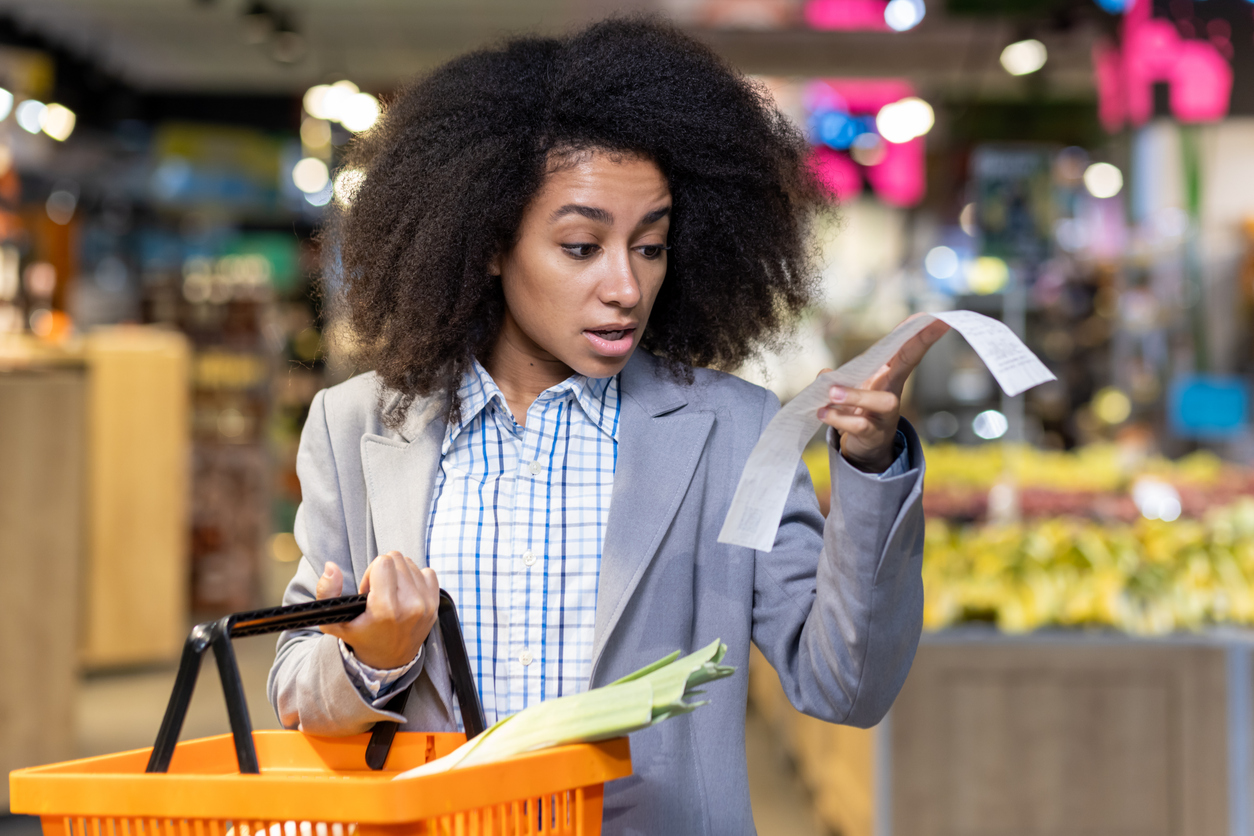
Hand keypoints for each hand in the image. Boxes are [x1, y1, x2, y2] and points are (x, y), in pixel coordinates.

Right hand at [315, 552, 439, 669]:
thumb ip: (326, 593)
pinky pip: (427, 572)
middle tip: (378, 593)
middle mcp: (411, 605)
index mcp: (387, 609)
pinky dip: (415, 579)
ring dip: (399, 575)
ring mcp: (427, 605)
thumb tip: (331, 566)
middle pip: (397, 559)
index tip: (368, 591)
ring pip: (411, 564)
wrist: (388, 660)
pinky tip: (405, 594)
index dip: (371, 572)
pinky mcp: (436, 604)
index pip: (383, 562)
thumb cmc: (360, 637)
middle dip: (384, 571)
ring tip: (390, 595)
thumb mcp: (334, 622)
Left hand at [817, 316, 949, 472]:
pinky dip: (838, 418)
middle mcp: (893, 391)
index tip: (934, 316)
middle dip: (917, 345)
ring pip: (882, 401)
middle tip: (920, 321)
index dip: (919, 334)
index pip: (905, 350)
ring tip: (831, 394)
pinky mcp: (874, 434)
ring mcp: (887, 414)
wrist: (865, 448)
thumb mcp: (851, 388)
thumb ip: (838, 377)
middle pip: (909, 364)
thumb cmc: (860, 412)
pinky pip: (859, 425)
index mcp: (888, 376)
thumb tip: (825, 376)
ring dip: (855, 396)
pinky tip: (822, 413)